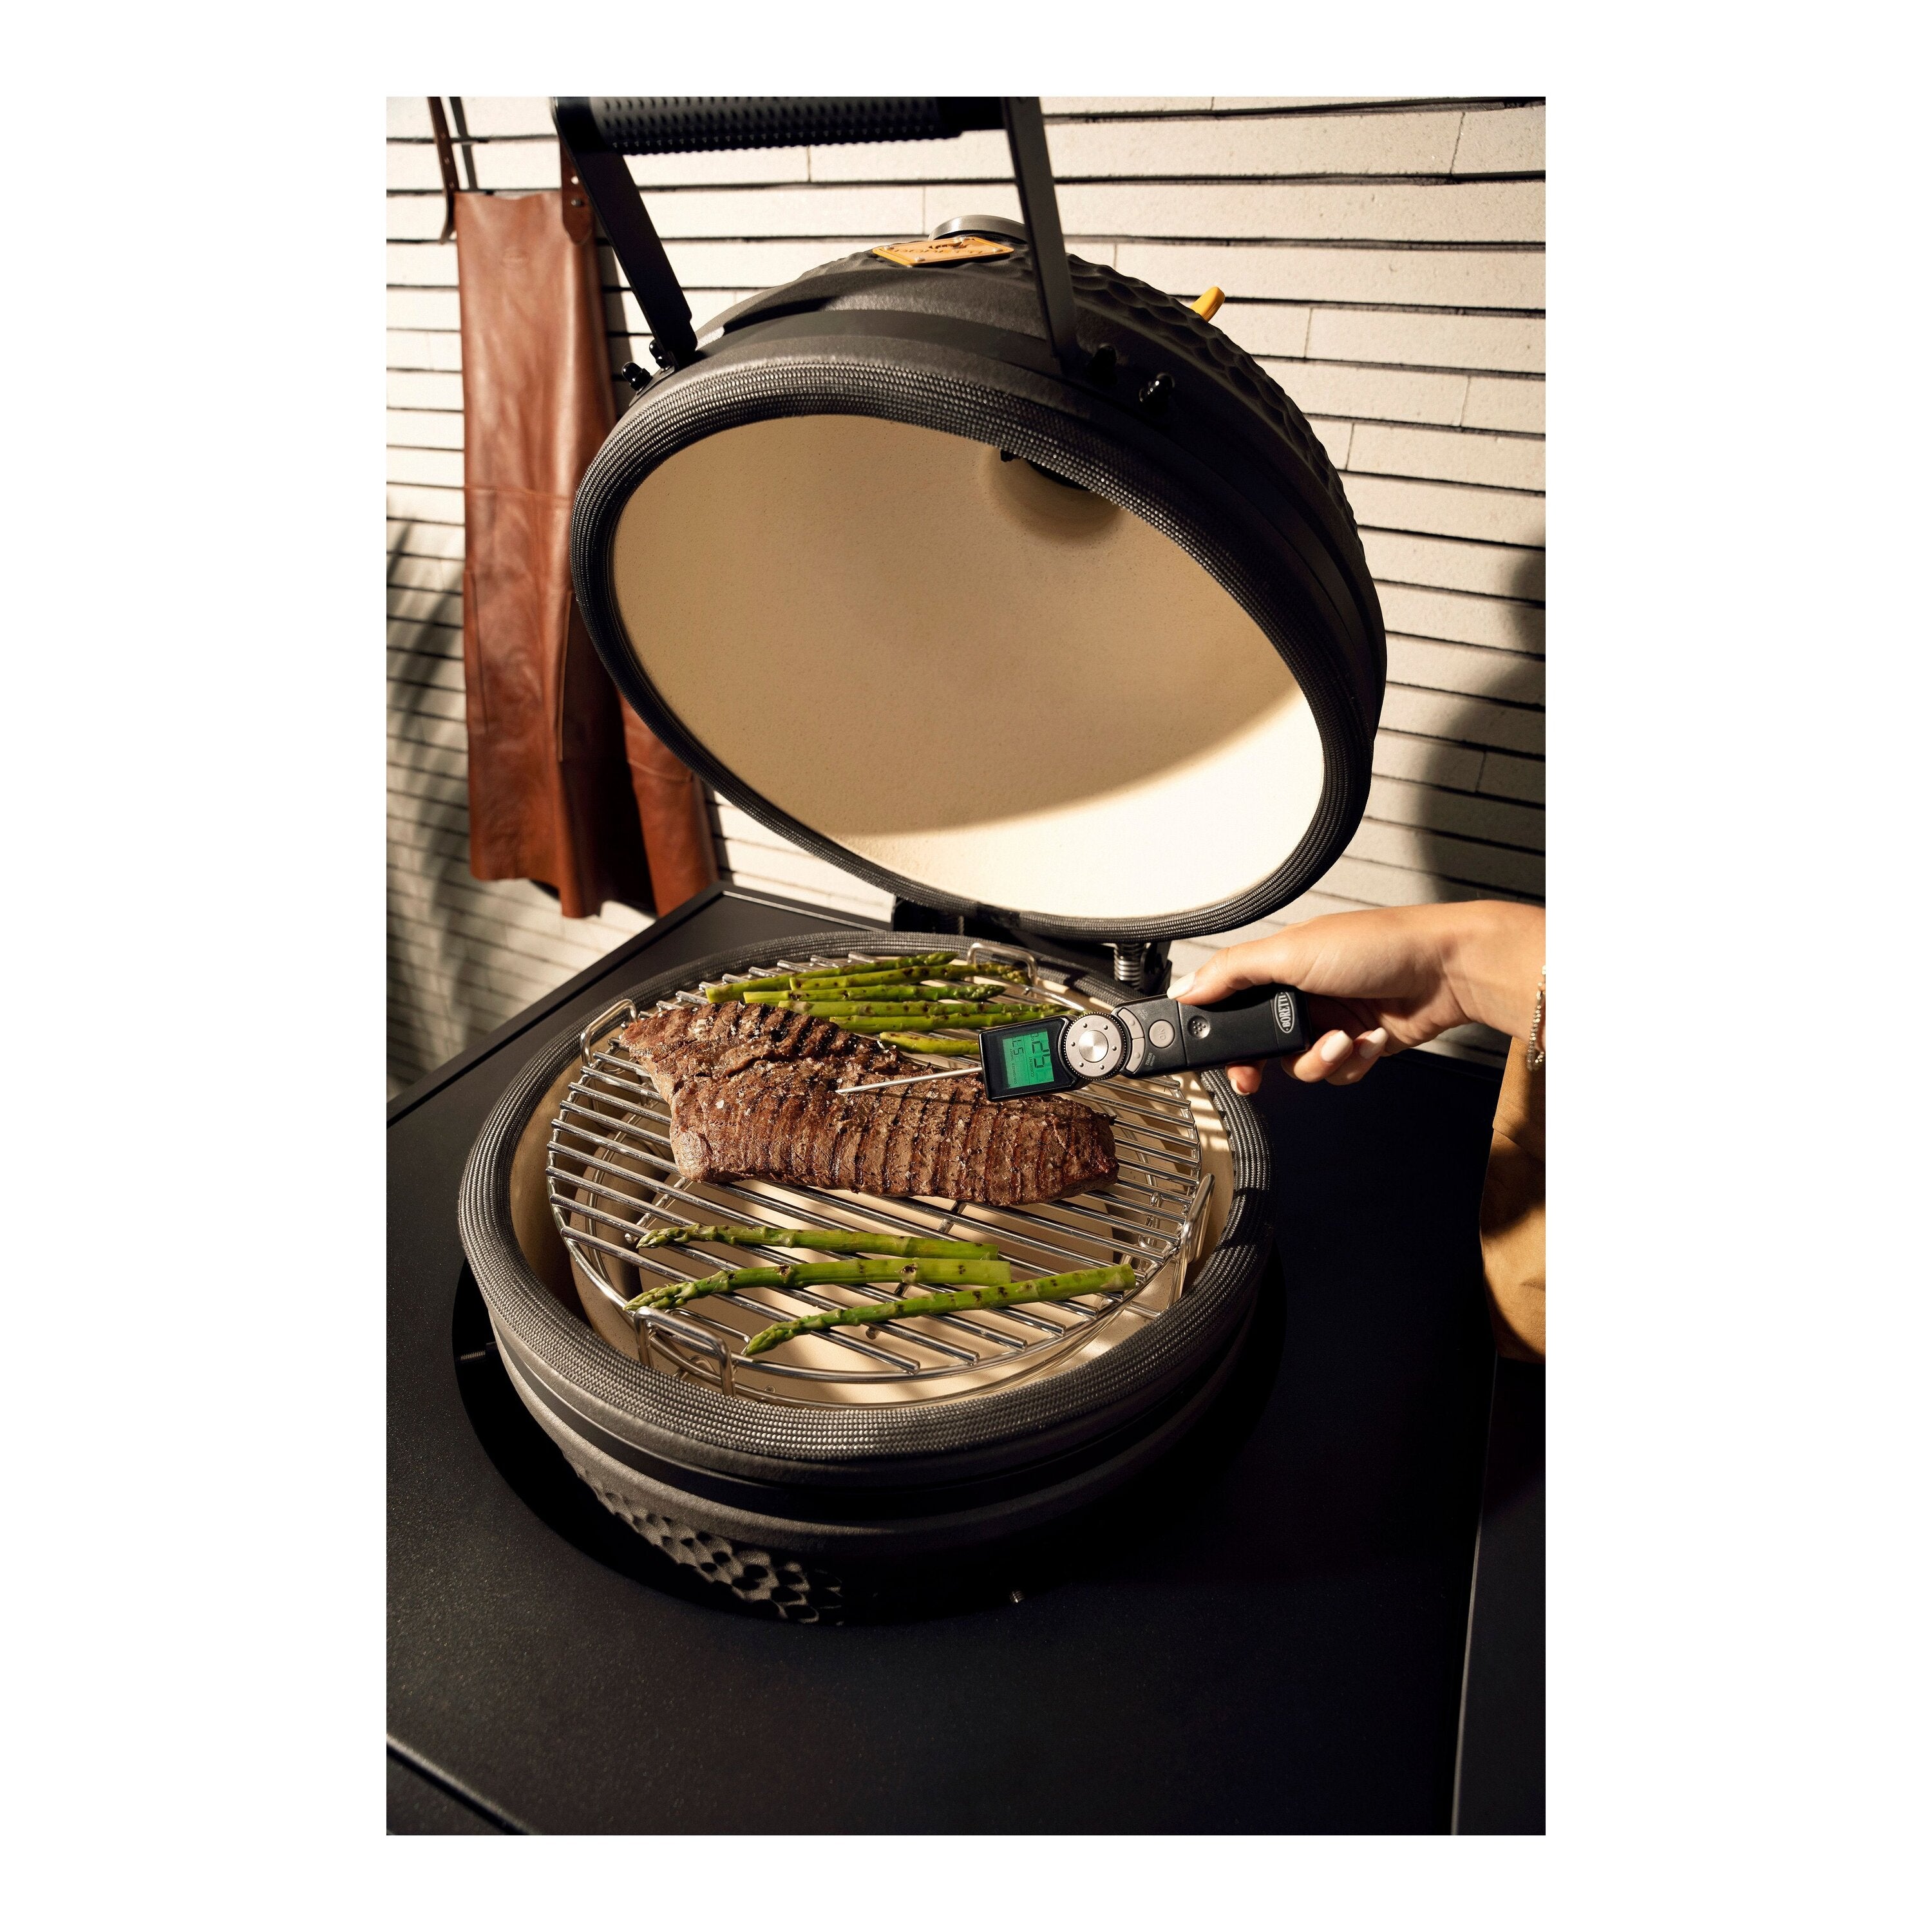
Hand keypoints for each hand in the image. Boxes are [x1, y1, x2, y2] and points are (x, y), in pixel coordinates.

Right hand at [1169, 901, 1544, 1094]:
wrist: (1445, 970)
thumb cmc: (1378, 944)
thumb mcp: (1290, 951)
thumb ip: (1232, 972)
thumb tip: (1186, 988)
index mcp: (1277, 966)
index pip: (1230, 1007)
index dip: (1218, 1037)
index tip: (1211, 1059)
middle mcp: (1300, 995)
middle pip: (1260, 1047)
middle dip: (1264, 1063)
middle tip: (1257, 1075)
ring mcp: (1329, 1022)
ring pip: (1299, 1067)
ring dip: (1321, 1060)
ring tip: (1343, 1039)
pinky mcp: (1358, 1046)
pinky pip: (1337, 1073)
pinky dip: (1353, 1061)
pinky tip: (1371, 1038)